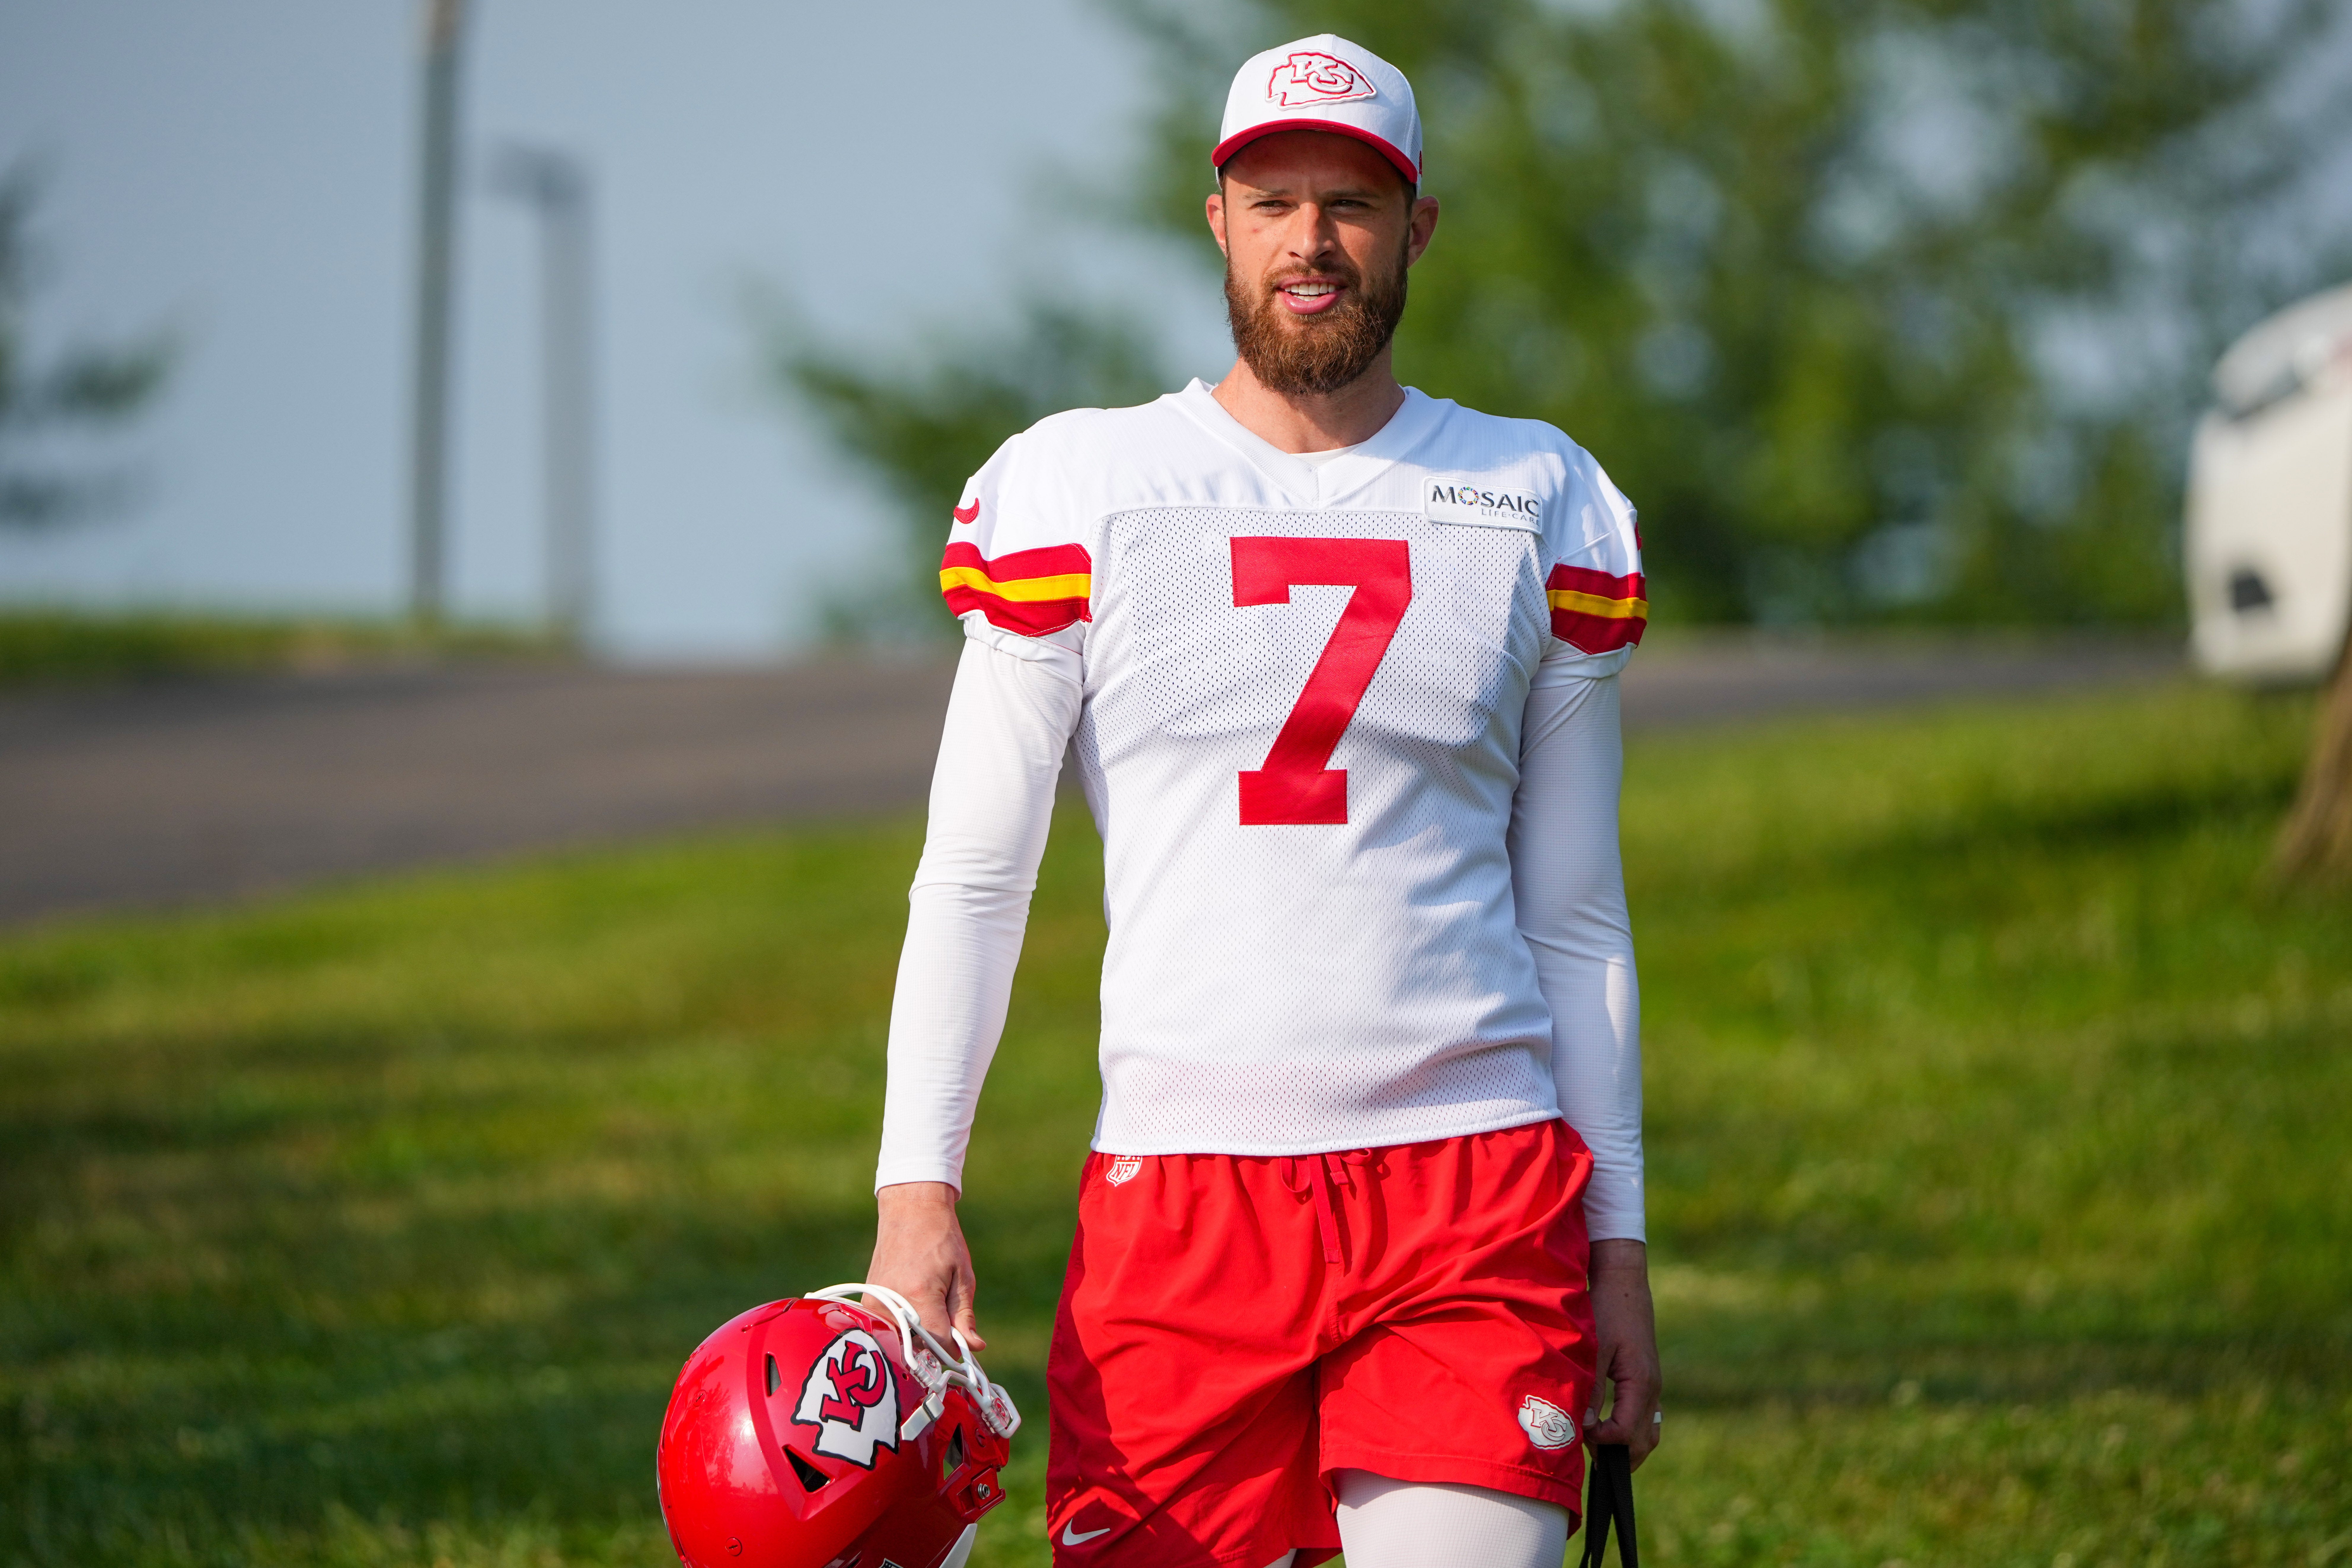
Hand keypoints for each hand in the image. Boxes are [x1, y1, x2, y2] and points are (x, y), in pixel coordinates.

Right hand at [869, 1182, 985, 1350]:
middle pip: (919, 1346)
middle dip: (937, 1340)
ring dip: (920, 1333)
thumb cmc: (941, 1239)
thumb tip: (975, 1347)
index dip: (954, 1347)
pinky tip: (913, 1301)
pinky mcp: (868, 1302)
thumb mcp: (963, 1276)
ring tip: (928, 1300)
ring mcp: (875, 1303)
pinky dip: (906, 1324)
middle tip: (946, 1313)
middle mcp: (892, 1303)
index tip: (963, 1341)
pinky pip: (890, 1328)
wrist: (910, 1211)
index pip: (938, 1344)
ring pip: (904, 1340)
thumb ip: (964, 1316)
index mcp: (920, 1295)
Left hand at [1586, 1238, 1660, 1468]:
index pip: (1626, 1432)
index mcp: (1641, 1383)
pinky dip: (1630, 1431)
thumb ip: (1591, 1388)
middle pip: (1643, 1442)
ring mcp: (1653, 1386)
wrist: (1623, 1284)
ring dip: (1625, 1447)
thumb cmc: (1607, 1311)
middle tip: (1588, 1452)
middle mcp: (1652, 1389)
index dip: (1601, 1440)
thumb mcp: (1594, 1348)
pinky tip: (1606, 1428)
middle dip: (1617, 1455)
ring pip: (1648, 1434)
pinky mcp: (1647, 1381)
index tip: (1578, 1431)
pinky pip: (1646, 1419)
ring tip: (1596, 1447)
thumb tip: (1584, 1426)